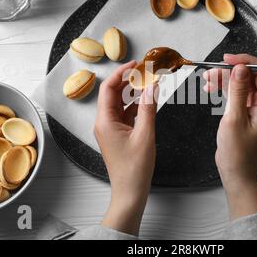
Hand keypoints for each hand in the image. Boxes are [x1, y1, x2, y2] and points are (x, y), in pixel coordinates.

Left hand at [94, 61, 157, 235]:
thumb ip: (148, 108)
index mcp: (105, 121)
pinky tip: (147, 102)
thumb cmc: (134, 168)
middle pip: (113, 94)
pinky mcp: (118, 135)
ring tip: (148, 83)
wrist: (129, 191)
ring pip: (120, 104)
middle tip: (145, 71)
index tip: (135, 64)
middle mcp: (104, 123)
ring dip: (132, 93)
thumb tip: (152, 86)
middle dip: (128, 81)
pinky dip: (135, 106)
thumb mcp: (145, 134)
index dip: (121, 73)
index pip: (109, 88)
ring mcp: (110, 129)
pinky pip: (125, 114)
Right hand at [203, 54, 256, 219]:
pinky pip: (235, 91)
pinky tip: (211, 88)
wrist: (235, 170)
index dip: (246, 62)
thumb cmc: (238, 152)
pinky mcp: (244, 109)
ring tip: (208, 80)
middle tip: (213, 71)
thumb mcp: (234, 118)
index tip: (228, 60)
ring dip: (224, 78)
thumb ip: (237, 91)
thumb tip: (240, 68)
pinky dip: (224, 88)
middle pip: (250, 75)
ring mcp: (254, 105)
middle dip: (231, 70)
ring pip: (241, 82)